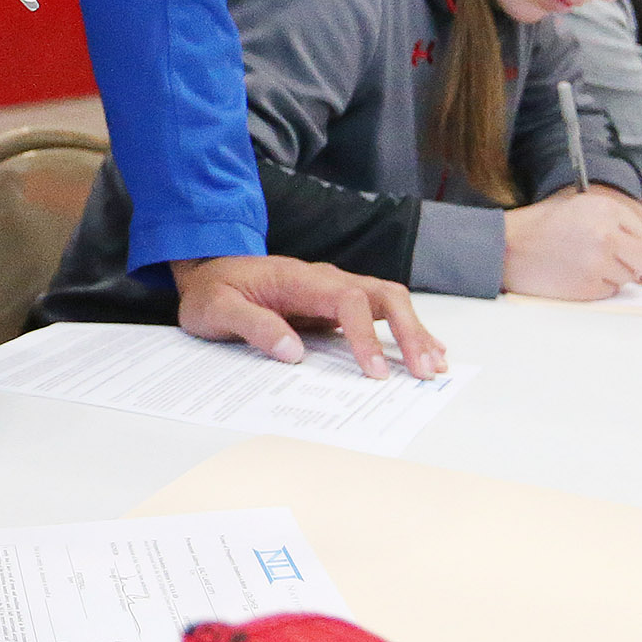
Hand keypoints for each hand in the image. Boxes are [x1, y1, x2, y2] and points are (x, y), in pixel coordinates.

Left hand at [171, 255, 445, 378]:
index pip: (347, 301)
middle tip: (423, 371)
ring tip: (434, 365)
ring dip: (414, 331)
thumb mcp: (215, 309)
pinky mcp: (334, 304)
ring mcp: (332, 290)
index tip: (373, 372)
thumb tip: (293, 352)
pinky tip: (423, 349)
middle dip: (408, 331)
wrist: (207, 270)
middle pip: (381, 294)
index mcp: (297, 279)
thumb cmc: (211, 290)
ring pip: (386, 300)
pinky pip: (378, 312)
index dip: (365, 336)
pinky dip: (404, 330)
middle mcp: (323, 279)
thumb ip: (252, 326)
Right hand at [502, 183, 641, 299]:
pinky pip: (609, 291)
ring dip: (613, 276)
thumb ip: (613, 221)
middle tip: (608, 262)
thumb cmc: (540, 227)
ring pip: (628, 278)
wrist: (507, 247)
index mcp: (606, 210)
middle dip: (630, 264)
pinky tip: (575, 275)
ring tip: (584, 264)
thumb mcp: (578, 208)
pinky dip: (597, 287)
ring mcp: (600, 262)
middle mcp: (607, 235)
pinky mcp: (590, 285)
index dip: (634, 244)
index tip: (623, 249)